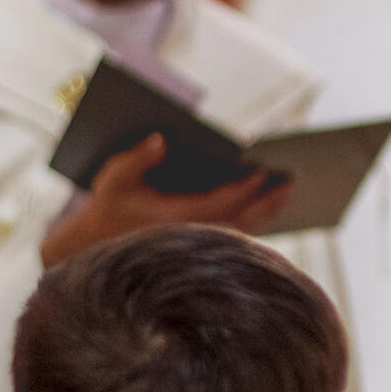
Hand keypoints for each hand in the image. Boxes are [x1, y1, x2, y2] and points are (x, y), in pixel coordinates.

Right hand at [39, 133, 292, 266]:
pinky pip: (236, 239)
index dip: (243, 188)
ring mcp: (196, 249)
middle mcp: (190, 239)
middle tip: (292, 182)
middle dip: (268, 202)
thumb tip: (160, 138)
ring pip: (242, 234)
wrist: (97, 246)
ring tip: (288, 194)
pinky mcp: (199, 253)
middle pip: (240, 222)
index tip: (263, 171)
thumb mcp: (113, 178)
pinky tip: (270, 209)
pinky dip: (256, 224)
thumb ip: (136, 158)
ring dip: (268, 214)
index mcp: (173, 220)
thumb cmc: (109, 207)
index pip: (219, 204)